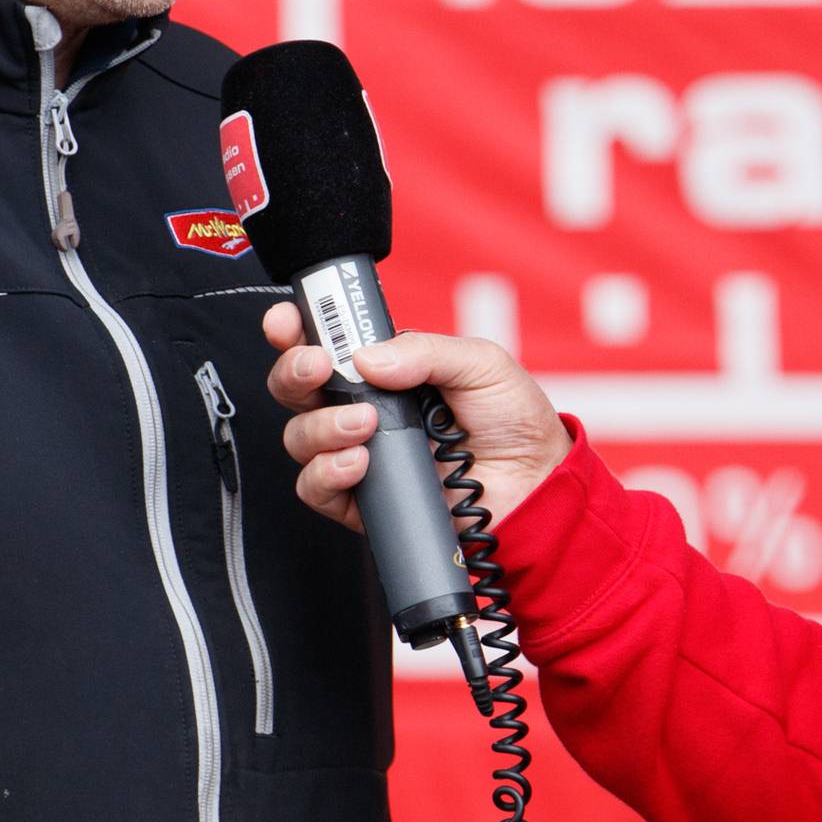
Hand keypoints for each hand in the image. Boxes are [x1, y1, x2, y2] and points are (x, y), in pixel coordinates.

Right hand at [262, 303, 571, 531]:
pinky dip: (326, 473)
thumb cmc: (512, 420)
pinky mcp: (362, 501)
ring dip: (321, 426)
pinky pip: (316, 489)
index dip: (294, 329)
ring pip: (300, 437)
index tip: (285, 320)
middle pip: (297, 388)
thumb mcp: (479, 364)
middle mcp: (362, 408)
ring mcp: (359, 454)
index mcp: (384, 368)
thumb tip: (363, 357)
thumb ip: (425, 352)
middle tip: (318, 367)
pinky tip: (360, 463)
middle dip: (294, 372)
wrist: (536, 486)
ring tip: (366, 426)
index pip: (325, 343)